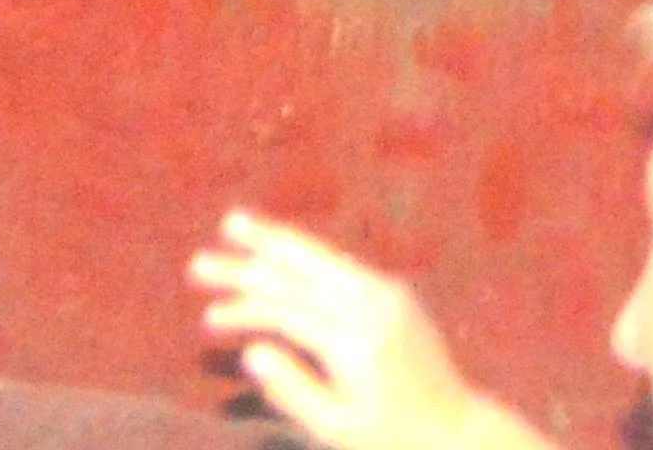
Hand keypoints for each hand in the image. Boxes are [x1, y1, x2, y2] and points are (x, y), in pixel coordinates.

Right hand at [194, 210, 534, 449]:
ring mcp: (388, 291)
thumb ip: (293, 390)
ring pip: (320, 257)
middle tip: (198, 263)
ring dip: (274, 241)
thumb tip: (252, 352)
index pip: (288, 312)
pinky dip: (303, 253)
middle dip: (248, 262)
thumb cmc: (390, 437)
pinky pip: (338, 263)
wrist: (454, 425)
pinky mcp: (393, 290)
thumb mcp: (336, 428)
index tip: (207, 319)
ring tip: (233, 223)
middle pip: (300, 272)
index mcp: (357, 340)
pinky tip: (276, 247)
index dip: (244, 312)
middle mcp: (374, 304)